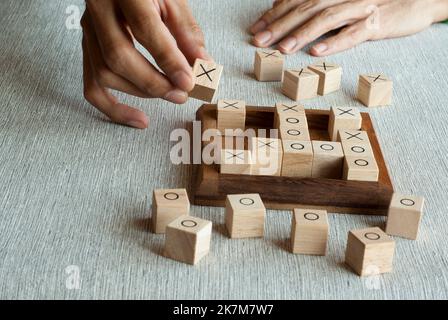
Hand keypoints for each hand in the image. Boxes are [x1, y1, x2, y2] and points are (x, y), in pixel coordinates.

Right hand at [82, 0, 210, 128]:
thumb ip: (187, 32)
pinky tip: (138, 118)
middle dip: (153, 83)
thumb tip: (202, 65)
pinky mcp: (88, 47)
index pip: (144, 29)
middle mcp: (99, 9)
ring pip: (104, 72)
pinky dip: (113, 107)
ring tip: (170, 95)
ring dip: (140, 92)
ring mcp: (88, 29)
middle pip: (118, 57)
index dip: (168, 60)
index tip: (188, 81)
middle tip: (181, 94)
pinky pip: (92, 85)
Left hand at [250, 0, 447, 55]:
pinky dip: (335, 42)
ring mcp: (360, 7)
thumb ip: (313, 2)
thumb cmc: (374, 1)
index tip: (256, 28)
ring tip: (283, 48)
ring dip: (302, 33)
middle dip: (280, 25)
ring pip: (326, 19)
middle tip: (260, 41)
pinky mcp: (377, 23)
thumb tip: (281, 4)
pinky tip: (318, 51)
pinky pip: (353, 33)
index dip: (275, 14)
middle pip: (306, 8)